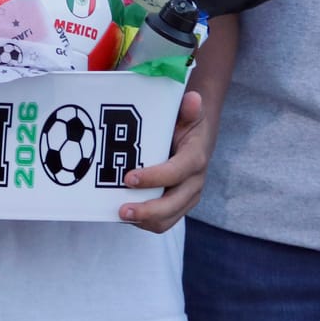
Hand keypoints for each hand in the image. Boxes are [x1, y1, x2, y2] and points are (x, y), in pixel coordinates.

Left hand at [118, 90, 210, 233]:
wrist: (198, 138)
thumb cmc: (187, 124)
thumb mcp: (189, 114)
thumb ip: (188, 109)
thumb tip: (193, 99)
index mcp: (195, 159)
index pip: (176, 173)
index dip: (154, 178)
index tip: (129, 178)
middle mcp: (194, 183)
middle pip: (172, 205)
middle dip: (147, 211)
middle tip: (121, 210)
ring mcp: (186, 197)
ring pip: (167, 219)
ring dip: (144, 220)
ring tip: (121, 215)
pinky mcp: (177, 206)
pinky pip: (163, 221)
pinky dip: (145, 221)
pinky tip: (125, 215)